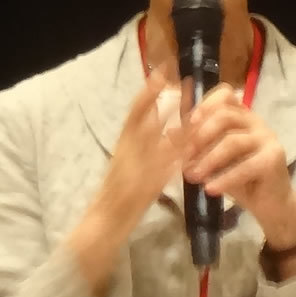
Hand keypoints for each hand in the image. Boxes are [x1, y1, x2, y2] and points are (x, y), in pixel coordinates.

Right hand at [67, 66, 185, 295]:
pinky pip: (164, 168)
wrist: (103, 224)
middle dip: (164, 98)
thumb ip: (142, 147)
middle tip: (183, 78)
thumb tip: (160, 127)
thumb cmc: (115, 197)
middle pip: (146, 118)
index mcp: (123, 145)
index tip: (162, 72)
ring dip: (174, 120)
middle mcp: (127, 151)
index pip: (135, 112)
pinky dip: (177, 157)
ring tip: (192, 104)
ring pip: (158, 139)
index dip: (148, 91)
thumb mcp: (127, 165)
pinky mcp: (145, 186)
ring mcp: (136, 168)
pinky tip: (191, 148)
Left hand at [184, 87, 295, 248]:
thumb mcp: (213, 162)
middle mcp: (256, 122)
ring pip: (233, 141)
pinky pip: (246, 166)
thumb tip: (170, 132)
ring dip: (208, 160)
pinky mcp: (274, 158)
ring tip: (193, 177)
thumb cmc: (240, 180)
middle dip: (200, 136)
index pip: (225, 94)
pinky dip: (225, 178)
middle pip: (225, 116)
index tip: (189, 122)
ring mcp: (268, 139)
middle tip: (184, 157)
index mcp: (242, 117)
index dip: (205, 104)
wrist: (270, 205)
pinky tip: (210, 189)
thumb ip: (196, 147)